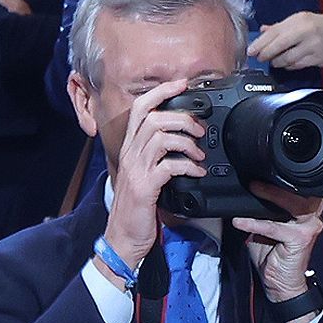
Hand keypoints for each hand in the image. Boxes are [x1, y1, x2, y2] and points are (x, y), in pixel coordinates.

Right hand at [99, 77, 204, 277]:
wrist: (123, 239)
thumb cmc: (137, 210)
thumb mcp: (145, 177)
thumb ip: (157, 158)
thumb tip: (181, 144)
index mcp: (131, 149)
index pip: (140, 109)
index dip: (161, 92)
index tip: (181, 84)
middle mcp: (130, 155)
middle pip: (153, 118)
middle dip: (181, 118)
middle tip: (199, 129)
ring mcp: (136, 170)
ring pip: (160, 137)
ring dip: (186, 141)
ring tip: (199, 153)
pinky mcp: (145, 187)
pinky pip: (168, 166)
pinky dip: (187, 165)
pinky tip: (197, 172)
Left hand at [233, 186, 322, 314]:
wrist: (280, 284)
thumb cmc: (273, 256)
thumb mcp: (264, 227)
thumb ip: (260, 211)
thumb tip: (243, 194)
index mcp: (306, 210)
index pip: (296, 187)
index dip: (279, 178)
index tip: (258, 171)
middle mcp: (312, 215)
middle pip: (298, 190)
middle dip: (275, 183)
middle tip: (253, 180)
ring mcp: (309, 226)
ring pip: (291, 203)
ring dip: (270, 195)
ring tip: (252, 190)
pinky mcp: (301, 238)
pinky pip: (275, 227)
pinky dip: (256, 223)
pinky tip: (240, 222)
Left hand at [252, 10, 322, 71]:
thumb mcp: (302, 20)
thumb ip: (282, 26)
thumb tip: (263, 31)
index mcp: (299, 20)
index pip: (275, 32)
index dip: (260, 43)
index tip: (251, 50)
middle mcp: (305, 32)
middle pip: (279, 46)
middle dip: (266, 54)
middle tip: (260, 58)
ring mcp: (312, 46)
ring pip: (288, 59)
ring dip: (277, 62)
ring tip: (275, 61)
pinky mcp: (318, 58)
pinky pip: (298, 65)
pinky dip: (290, 66)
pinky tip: (288, 63)